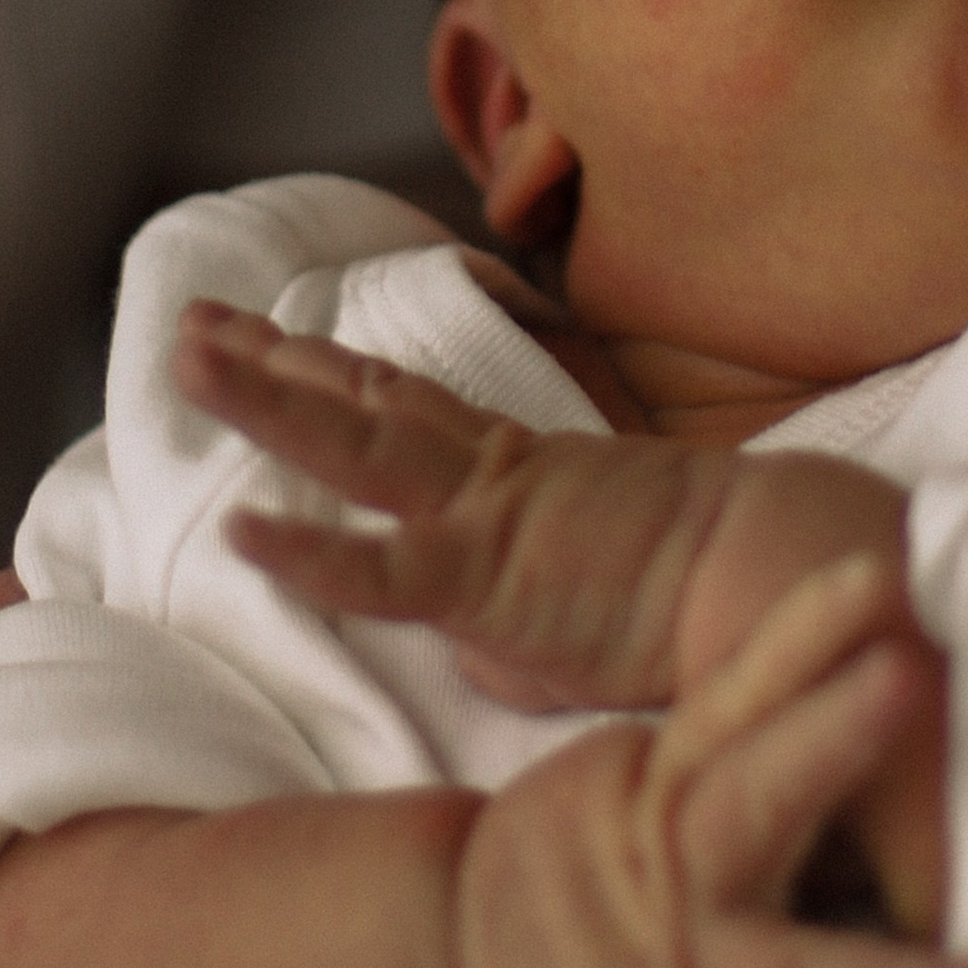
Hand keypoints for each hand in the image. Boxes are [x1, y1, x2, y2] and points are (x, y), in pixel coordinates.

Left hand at [175, 302, 913, 713]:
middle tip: (190, 322)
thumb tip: (473, 644)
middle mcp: (489, 477)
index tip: (269, 343)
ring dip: (264, 399)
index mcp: (514, 475)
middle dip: (268, 363)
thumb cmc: (704, 610)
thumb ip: (516, 626)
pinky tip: (240, 528)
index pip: (403, 416)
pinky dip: (310, 551)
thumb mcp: (584, 623)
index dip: (330, 380)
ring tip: (186, 358)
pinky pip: (387, 566)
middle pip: (360, 405)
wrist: (780, 586)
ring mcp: (487, 517)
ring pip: (354, 446)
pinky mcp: (496, 576)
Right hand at [436, 550, 967, 967]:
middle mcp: (679, 877)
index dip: (802, 633)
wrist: (454, 964)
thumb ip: (727, 744)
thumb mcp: (625, 771)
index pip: (738, 692)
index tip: (874, 575)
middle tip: (911, 676)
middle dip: (834, 739)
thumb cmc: (560, 849)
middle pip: (759, 796)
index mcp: (660, 788)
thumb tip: (855, 680)